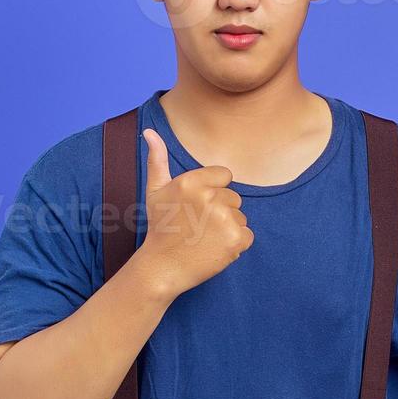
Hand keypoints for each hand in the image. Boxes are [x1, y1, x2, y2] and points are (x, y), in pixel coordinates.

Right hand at [132, 127, 253, 296]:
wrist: (162, 267)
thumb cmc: (160, 227)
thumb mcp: (155, 191)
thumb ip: (157, 159)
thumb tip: (149, 132)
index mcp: (193, 181)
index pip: (225, 176)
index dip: (213, 192)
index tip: (196, 208)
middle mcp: (210, 197)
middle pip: (233, 198)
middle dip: (220, 211)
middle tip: (197, 227)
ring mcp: (224, 219)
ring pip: (240, 217)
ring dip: (227, 228)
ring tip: (204, 239)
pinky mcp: (236, 239)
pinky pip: (248, 235)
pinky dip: (235, 244)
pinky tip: (214, 249)